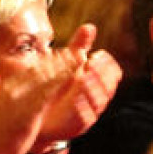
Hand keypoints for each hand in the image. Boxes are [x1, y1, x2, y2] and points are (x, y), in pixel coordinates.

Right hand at [0, 56, 69, 153]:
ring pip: (45, 79)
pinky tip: (73, 77)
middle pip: (39, 71)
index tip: (59, 54)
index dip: (45, 62)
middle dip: (58, 60)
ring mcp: (20, 101)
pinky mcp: (28, 113)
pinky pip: (48, 94)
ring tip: (79, 58)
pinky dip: (60, 83)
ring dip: (63, 67)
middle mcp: (11, 91)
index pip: (28, 71)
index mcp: (2, 89)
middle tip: (76, 51)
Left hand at [34, 26, 122, 146]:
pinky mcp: (78, 127)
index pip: (113, 73)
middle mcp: (97, 100)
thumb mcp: (67, 66)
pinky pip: (85, 117)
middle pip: (109, 87)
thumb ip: (80, 47)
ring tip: (84, 76)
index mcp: (97, 85)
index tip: (98, 54)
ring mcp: (90, 114)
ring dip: (93, 88)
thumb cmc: (58, 88)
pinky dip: (82, 107)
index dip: (108, 64)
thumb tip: (89, 26)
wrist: (38, 118)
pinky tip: (75, 97)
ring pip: (99, 102)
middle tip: (92, 63)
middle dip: (102, 74)